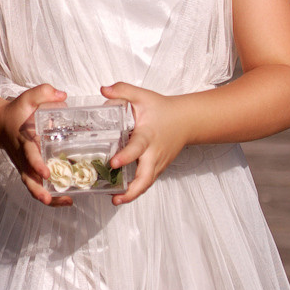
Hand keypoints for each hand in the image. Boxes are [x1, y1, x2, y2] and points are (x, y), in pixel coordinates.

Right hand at [0, 84, 65, 204]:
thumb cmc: (16, 112)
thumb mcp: (27, 98)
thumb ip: (43, 93)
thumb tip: (62, 95)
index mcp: (23, 142)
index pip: (29, 155)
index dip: (37, 165)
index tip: (46, 173)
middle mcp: (23, 158)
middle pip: (28, 179)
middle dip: (38, 191)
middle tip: (49, 199)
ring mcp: (25, 166)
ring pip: (32, 186)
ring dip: (46, 197)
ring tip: (65, 203)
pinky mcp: (29, 170)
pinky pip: (37, 186)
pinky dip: (49, 195)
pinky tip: (66, 199)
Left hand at [100, 83, 190, 203]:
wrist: (186, 120)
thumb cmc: (163, 109)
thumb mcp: (142, 96)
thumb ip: (122, 90)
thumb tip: (103, 89)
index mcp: (148, 135)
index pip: (138, 147)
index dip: (126, 156)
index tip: (114, 162)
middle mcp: (155, 153)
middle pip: (146, 177)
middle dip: (133, 190)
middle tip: (116, 197)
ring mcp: (158, 163)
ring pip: (147, 183)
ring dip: (133, 194)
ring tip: (116, 200)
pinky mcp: (158, 168)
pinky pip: (148, 181)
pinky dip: (137, 190)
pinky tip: (122, 194)